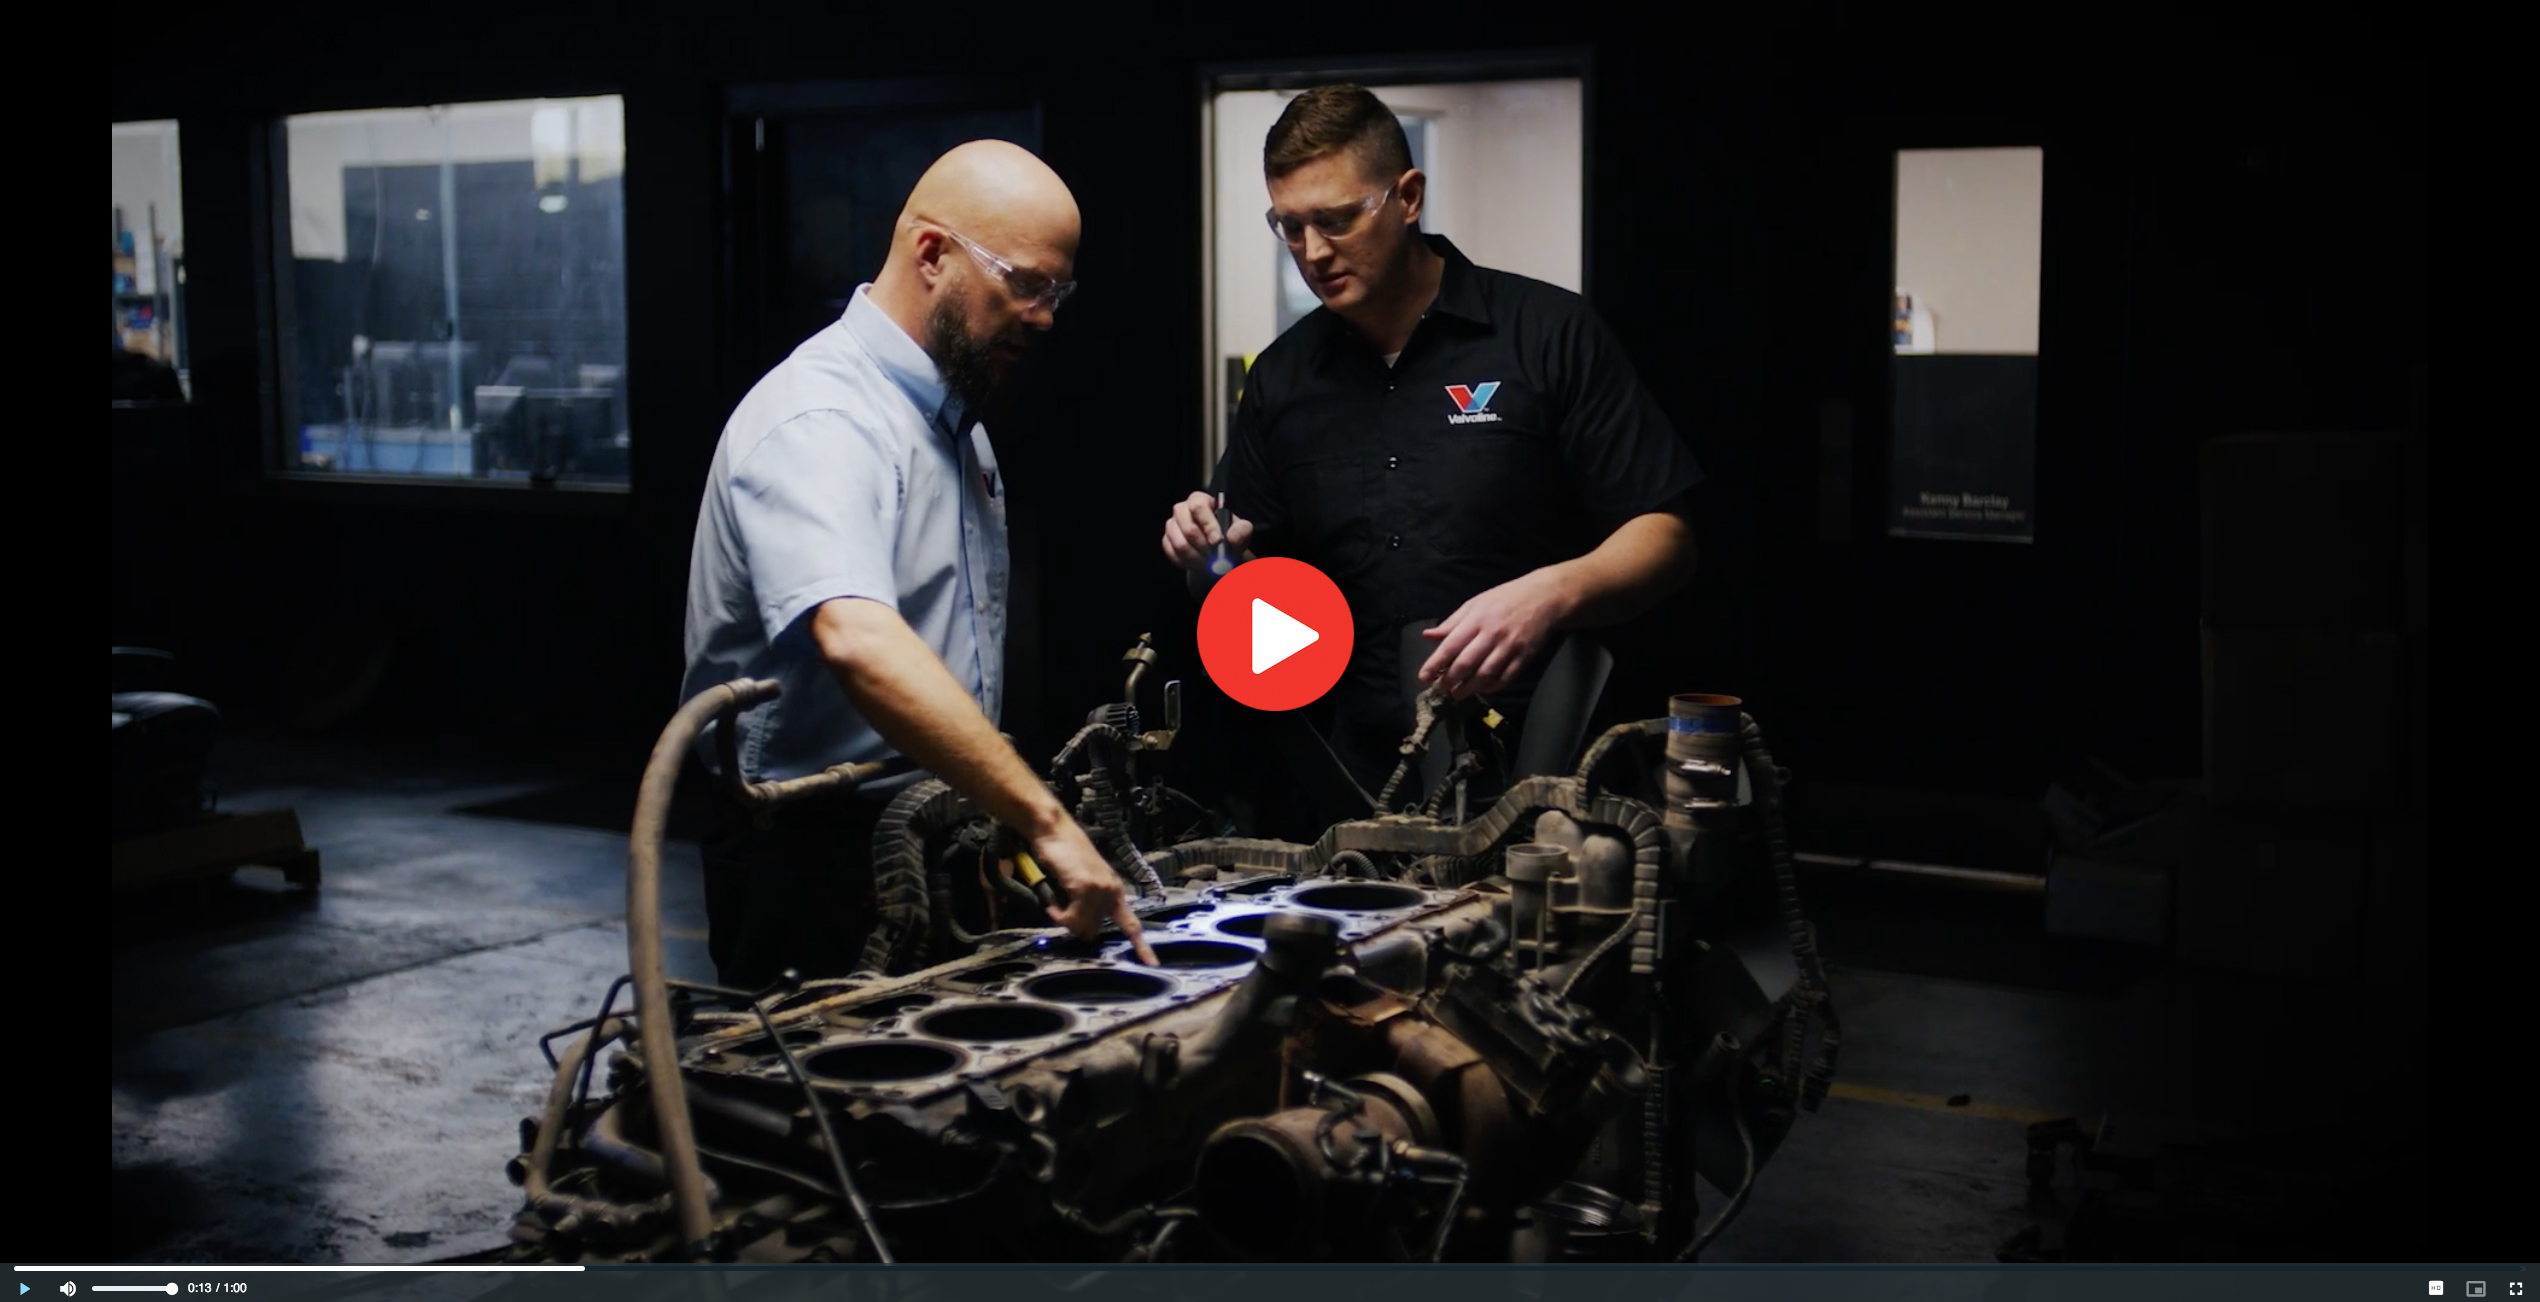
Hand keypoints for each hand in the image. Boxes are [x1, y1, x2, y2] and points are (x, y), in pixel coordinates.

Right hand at [1030, 819, 1156, 964]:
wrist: (1055, 830)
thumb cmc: (1065, 855)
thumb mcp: (1084, 881)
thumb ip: (1089, 903)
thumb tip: (1084, 929)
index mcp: (1115, 891)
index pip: (1132, 924)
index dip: (1141, 947)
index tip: (1152, 964)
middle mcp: (1112, 891)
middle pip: (1094, 931)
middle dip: (1076, 927)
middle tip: (1061, 912)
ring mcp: (1101, 889)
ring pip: (1082, 927)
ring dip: (1065, 921)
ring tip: (1056, 905)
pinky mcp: (1086, 887)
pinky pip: (1071, 918)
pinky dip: (1058, 915)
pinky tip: (1053, 904)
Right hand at [1161, 490, 1252, 572]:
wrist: (1218, 553)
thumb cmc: (1229, 536)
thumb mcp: (1242, 531)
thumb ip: (1241, 531)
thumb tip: (1231, 538)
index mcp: (1200, 500)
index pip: (1199, 507)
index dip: (1208, 525)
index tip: (1218, 541)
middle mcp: (1183, 509)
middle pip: (1188, 529)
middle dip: (1203, 547)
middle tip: (1215, 557)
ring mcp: (1172, 525)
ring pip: (1180, 544)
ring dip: (1197, 558)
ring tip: (1209, 562)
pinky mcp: (1167, 541)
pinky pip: (1174, 554)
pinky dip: (1188, 562)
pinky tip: (1198, 562)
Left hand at [1417, 569, 1573, 699]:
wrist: (1545, 597)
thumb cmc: (1505, 598)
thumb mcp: (1476, 603)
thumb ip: (1452, 622)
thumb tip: (1428, 635)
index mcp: (1477, 619)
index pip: (1450, 646)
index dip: (1435, 664)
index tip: (1423, 677)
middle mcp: (1492, 634)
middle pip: (1466, 664)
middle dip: (1450, 680)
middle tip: (1440, 689)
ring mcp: (1510, 647)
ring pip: (1485, 675)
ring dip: (1468, 688)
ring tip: (1457, 694)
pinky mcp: (1524, 657)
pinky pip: (1505, 678)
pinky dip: (1492, 687)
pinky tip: (1482, 689)